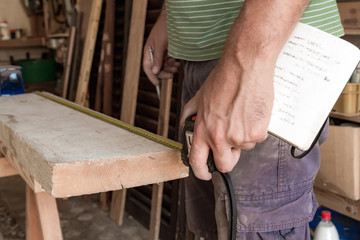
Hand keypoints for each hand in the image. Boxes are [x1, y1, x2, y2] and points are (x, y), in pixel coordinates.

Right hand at [143, 7, 179, 85]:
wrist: (174, 20)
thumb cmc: (164, 29)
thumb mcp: (161, 45)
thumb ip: (158, 59)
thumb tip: (155, 72)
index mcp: (148, 51)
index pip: (147, 67)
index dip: (151, 76)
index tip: (157, 84)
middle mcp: (153, 53)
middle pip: (156, 68)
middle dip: (164, 73)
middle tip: (172, 75)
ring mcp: (160, 52)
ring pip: (163, 66)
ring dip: (170, 68)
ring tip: (176, 66)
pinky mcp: (167, 51)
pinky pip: (168, 61)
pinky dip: (172, 63)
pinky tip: (177, 62)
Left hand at [180, 58, 272, 179]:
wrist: (245, 67)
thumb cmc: (223, 79)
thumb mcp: (199, 97)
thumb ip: (191, 113)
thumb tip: (186, 123)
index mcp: (203, 130)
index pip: (197, 160)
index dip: (201, 172)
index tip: (206, 174)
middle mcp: (219, 137)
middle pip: (225, 164)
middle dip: (228, 159)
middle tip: (231, 147)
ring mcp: (239, 137)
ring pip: (244, 148)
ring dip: (243, 137)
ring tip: (242, 115)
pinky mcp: (257, 132)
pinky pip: (257, 138)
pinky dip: (256, 128)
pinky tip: (252, 112)